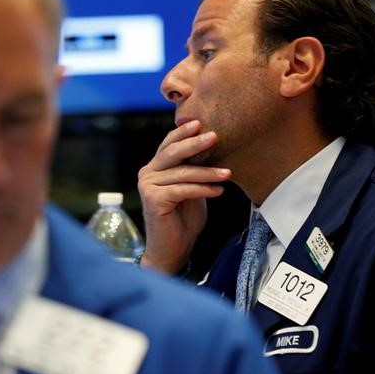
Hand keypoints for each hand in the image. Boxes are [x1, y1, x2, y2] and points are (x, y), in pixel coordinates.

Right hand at [137, 120, 230, 273]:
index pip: (169, 144)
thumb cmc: (183, 220)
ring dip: (207, 172)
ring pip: (182, 173)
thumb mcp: (191, 188)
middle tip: (214, 136)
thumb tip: (211, 147)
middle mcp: (147, 173)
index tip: (202, 123)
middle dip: (194, 143)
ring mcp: (147, 186)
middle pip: (172, 152)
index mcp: (155, 167)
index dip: (184, 133)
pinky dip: (202, 189)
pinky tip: (218, 191)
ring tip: (227, 173)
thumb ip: (194, 170)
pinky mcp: (153, 199)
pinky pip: (183, 189)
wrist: (172, 250)